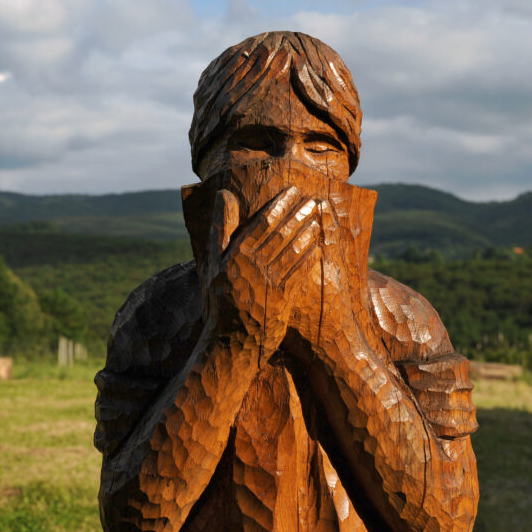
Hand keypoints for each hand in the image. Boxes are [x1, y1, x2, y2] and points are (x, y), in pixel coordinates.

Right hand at [201, 186, 323, 356]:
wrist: (229, 340)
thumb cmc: (219, 297)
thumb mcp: (213, 261)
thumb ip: (221, 227)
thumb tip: (224, 193)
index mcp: (235, 254)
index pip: (262, 222)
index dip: (280, 204)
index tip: (292, 191)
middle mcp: (252, 266)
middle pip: (281, 233)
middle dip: (298, 214)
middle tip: (313, 199)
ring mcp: (268, 283)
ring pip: (292, 250)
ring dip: (307, 232)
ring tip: (318, 216)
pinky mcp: (282, 299)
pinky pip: (299, 272)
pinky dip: (309, 256)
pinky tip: (318, 245)